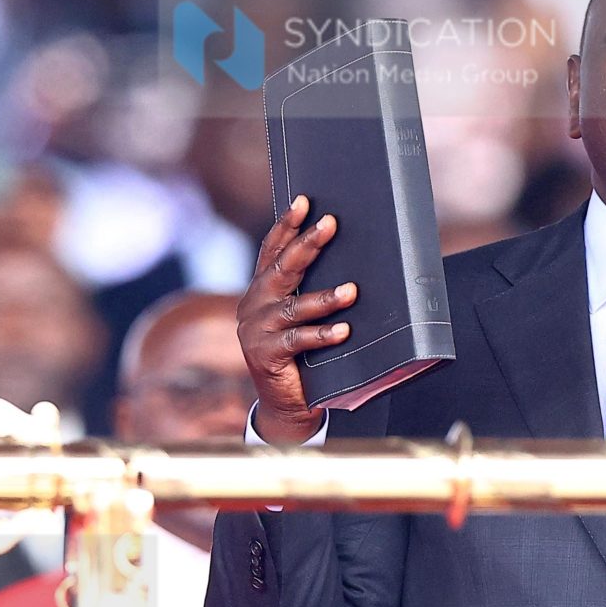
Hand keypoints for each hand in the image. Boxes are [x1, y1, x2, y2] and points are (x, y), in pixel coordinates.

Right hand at [237, 195, 355, 445]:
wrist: (284, 404)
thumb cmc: (300, 356)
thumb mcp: (300, 319)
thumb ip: (308, 292)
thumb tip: (352, 266)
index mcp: (259, 291)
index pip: (271, 251)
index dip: (287, 226)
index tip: (304, 202)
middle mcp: (253, 305)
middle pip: (282, 269)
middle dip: (307, 244)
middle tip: (330, 224)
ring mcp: (256, 331)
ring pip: (294, 307)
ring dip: (325, 298)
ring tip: (352, 290)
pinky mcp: (266, 355)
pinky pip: (298, 341)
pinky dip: (322, 335)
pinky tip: (344, 330)